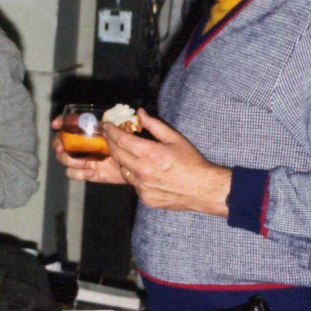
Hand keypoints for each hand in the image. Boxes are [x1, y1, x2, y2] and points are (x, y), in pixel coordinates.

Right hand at [51, 114, 126, 183]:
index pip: (70, 123)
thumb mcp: (120, 134)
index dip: (61, 122)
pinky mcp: (85, 172)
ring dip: (69, 160)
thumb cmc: (126, 147)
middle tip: (63, 148)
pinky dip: (79, 174)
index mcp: (88, 131)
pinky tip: (91, 172)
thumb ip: (112, 129)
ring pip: (63, 158)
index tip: (56, 125)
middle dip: (58, 144)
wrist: (133, 167)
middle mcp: (81, 144)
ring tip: (84, 163)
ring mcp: (81, 158)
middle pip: (60, 142)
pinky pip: (72, 173)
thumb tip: (105, 125)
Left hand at [105, 109, 231, 215]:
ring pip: (122, 169)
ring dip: (120, 159)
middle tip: (108, 135)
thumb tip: (140, 113)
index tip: (106, 126)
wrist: (204, 190)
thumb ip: (155, 125)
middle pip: (117, 154)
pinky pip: (132, 183)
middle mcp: (143, 171)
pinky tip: (138, 169)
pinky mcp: (145, 197)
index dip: (111, 131)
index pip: (121, 140)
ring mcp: (143, 186)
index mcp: (150, 154)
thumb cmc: (192, 162)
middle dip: (110, 142)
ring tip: (122, 151)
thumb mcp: (175, 139)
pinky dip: (132, 174)